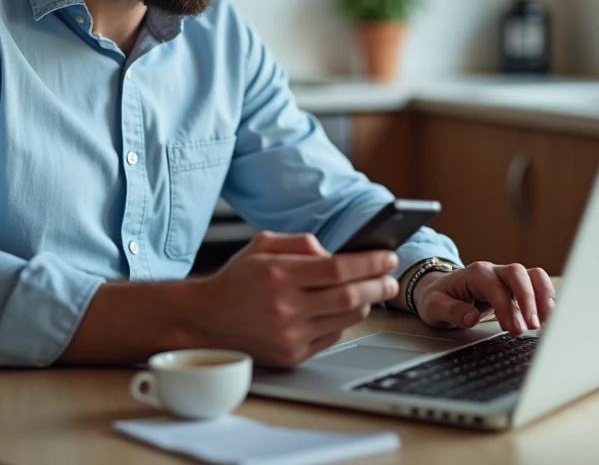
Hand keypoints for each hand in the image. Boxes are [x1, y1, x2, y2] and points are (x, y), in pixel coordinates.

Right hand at [191, 231, 399, 367]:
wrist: (206, 320)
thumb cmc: (237, 280)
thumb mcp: (263, 245)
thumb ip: (302, 242)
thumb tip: (336, 252)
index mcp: (278, 274)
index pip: (338, 268)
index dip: (370, 262)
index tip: (388, 256)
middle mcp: (284, 307)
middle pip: (349, 296)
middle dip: (379, 285)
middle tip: (392, 278)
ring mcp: (289, 335)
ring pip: (346, 319)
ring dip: (365, 303)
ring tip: (371, 291)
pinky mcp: (291, 356)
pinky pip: (332, 338)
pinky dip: (344, 322)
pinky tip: (342, 310)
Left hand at [412, 262, 554, 334]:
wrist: (439, 291)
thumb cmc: (437, 298)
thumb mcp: (433, 307)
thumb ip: (451, 311)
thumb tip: (471, 317)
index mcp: (474, 273)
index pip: (496, 286)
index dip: (506, 307)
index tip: (514, 328)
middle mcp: (493, 271)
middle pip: (518, 273)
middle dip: (529, 299)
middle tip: (532, 326)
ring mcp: (506, 279)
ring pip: (533, 276)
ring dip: (543, 296)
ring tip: (546, 321)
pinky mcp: (515, 289)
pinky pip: (536, 287)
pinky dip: (545, 299)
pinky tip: (548, 317)